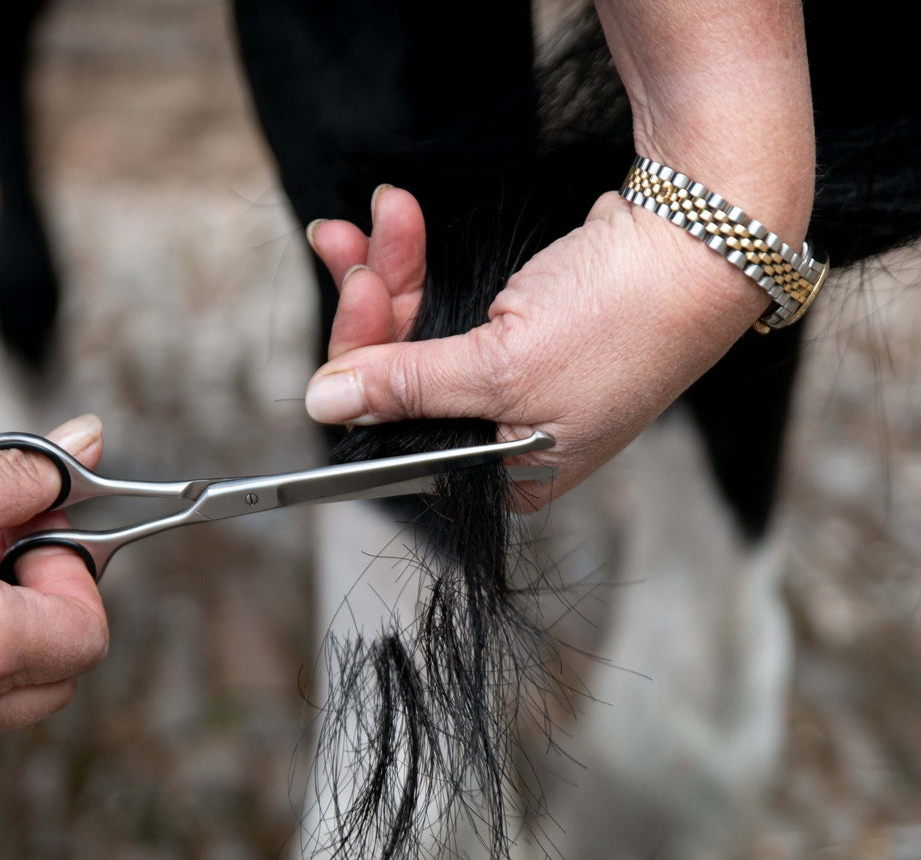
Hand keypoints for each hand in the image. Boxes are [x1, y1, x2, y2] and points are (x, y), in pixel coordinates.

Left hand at [303, 184, 777, 506]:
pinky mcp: (509, 330)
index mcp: (504, 477)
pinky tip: (398, 222)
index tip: (352, 305)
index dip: (363, 376)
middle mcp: (499, 439)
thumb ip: (407, 387)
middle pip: (398, 383)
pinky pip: (441, 306)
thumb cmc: (623, 324)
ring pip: (413, 335)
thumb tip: (325, 405)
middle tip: (349, 242)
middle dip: (369, 307)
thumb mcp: (500, 369)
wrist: (702, 240)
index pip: (401, 440)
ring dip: (386, 271)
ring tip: (379, 214)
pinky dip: (416, 265)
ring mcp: (504, 382)